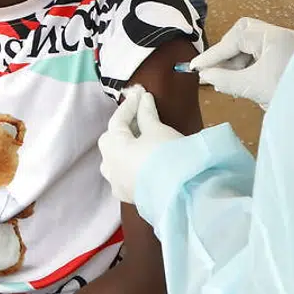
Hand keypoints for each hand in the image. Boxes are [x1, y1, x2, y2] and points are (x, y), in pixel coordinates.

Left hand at [97, 85, 183, 204]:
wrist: (183, 195)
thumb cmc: (169, 156)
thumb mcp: (158, 130)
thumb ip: (146, 114)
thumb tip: (143, 99)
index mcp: (113, 148)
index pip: (117, 121)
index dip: (129, 106)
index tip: (140, 95)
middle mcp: (110, 167)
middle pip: (110, 141)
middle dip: (123, 127)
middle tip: (139, 116)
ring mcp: (118, 185)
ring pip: (113, 161)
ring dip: (123, 148)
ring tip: (140, 139)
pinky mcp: (129, 197)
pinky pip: (123, 176)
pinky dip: (129, 164)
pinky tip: (142, 161)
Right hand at [188, 17, 293, 107]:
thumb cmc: (290, 96)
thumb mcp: (253, 88)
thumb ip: (225, 79)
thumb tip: (204, 75)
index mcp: (274, 37)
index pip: (236, 38)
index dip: (214, 53)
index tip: (196, 66)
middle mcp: (280, 35)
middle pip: (243, 33)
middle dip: (226, 52)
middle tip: (213, 70)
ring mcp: (286, 44)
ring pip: (251, 44)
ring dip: (236, 60)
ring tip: (226, 80)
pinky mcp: (288, 56)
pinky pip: (261, 54)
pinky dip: (247, 65)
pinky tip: (240, 81)